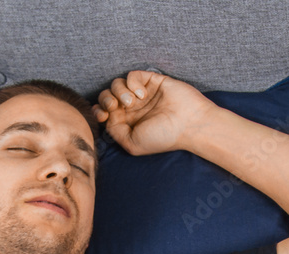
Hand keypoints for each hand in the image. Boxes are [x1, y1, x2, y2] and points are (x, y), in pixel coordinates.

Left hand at [94, 70, 217, 155]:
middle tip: (116, 106)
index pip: (104, 112)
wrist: (189, 124)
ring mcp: (142, 93)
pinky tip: (142, 94)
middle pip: (107, 96)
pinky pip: (132, 75)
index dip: (99, 111)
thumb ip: (114, 132)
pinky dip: (133, 83)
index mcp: (127, 123)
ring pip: (117, 84)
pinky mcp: (152, 80)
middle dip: (106, 99)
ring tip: (133, 102)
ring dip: (119, 92)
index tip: (104, 115)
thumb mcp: (132, 144)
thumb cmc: (163, 137)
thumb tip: (106, 118)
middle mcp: (133, 108)